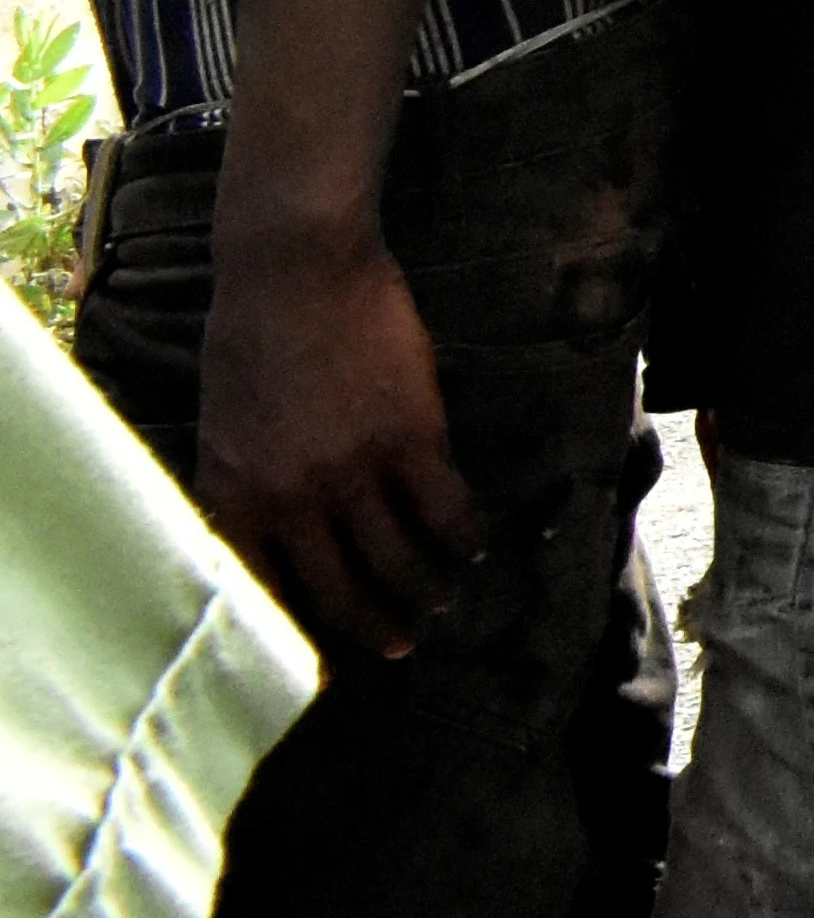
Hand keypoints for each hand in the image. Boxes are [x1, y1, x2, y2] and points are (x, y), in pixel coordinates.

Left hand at [200, 232, 478, 658]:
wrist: (295, 271)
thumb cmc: (251, 338)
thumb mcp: (224, 427)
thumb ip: (245, 485)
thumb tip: (270, 537)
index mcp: (238, 497)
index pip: (270, 589)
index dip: (305, 629)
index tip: (332, 656)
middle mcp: (293, 498)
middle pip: (343, 588)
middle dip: (379, 625)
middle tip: (405, 644)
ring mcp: (354, 471)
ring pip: (400, 558)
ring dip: (427, 588)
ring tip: (445, 600)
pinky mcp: (410, 437)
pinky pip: (444, 508)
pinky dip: (464, 536)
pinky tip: (475, 545)